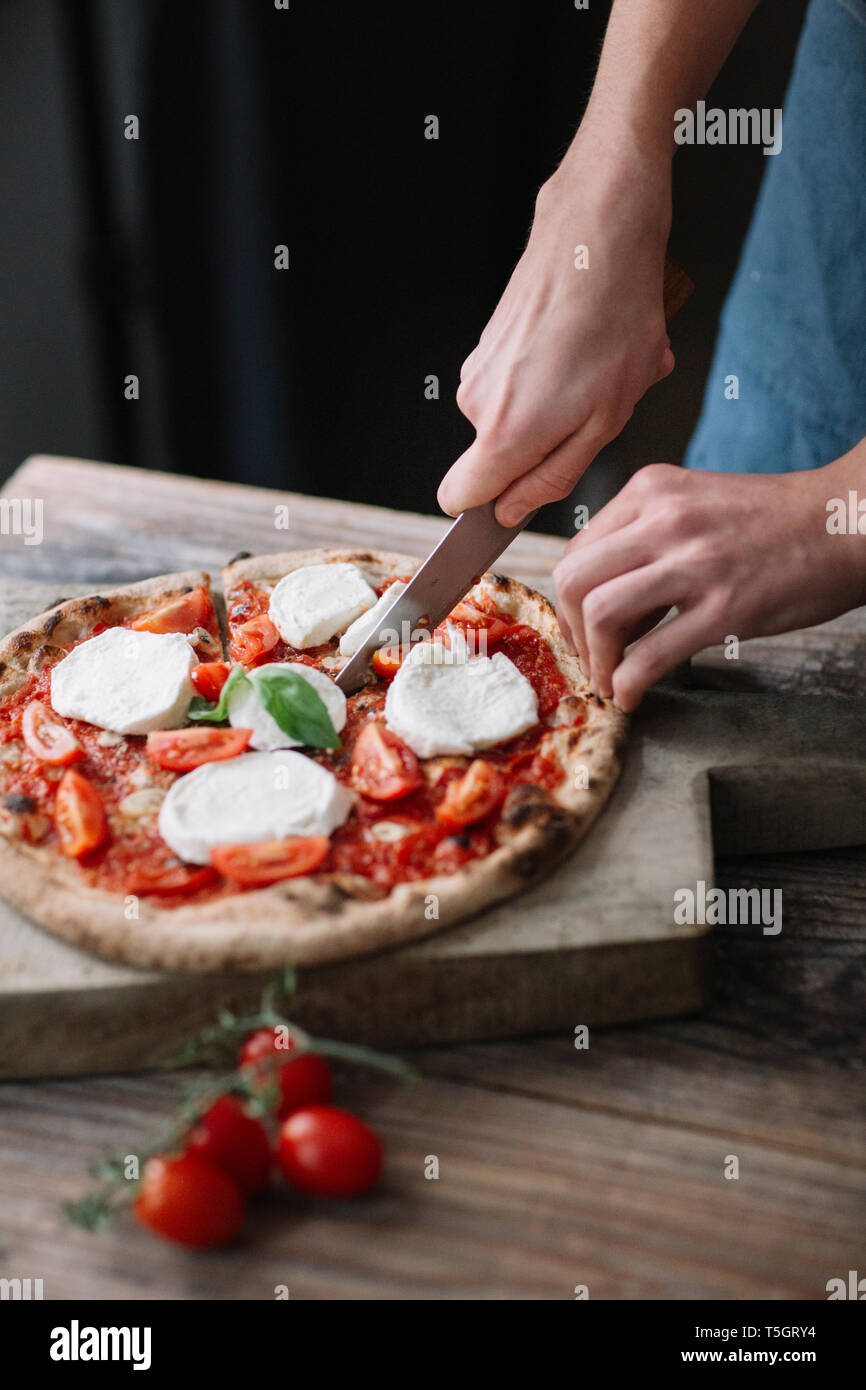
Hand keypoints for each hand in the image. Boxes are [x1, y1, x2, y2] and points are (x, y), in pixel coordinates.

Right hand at [437, 138, 673, 526]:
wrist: (598, 229)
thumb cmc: (616, 317)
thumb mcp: (607, 418)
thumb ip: (552, 475)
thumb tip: (510, 510)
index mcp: (503, 431)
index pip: (458, 501)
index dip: (489, 509)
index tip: (522, 497)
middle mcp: (477, 403)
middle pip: (495, 460)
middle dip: (542, 447)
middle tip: (593, 409)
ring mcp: (478, 368)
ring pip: (511, 419)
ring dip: (555, 408)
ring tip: (597, 369)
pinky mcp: (488, 342)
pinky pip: (515, 384)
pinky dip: (549, 377)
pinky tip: (585, 344)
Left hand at [553, 457, 865, 711]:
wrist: (846, 521)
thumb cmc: (773, 523)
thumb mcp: (694, 504)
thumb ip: (644, 540)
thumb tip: (599, 601)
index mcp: (651, 491)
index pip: (577, 550)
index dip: (568, 602)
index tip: (582, 631)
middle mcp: (665, 519)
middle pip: (573, 580)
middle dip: (571, 632)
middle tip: (591, 660)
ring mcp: (694, 563)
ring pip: (600, 613)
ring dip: (596, 660)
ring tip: (611, 679)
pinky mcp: (724, 608)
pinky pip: (649, 655)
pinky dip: (628, 684)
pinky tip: (633, 696)